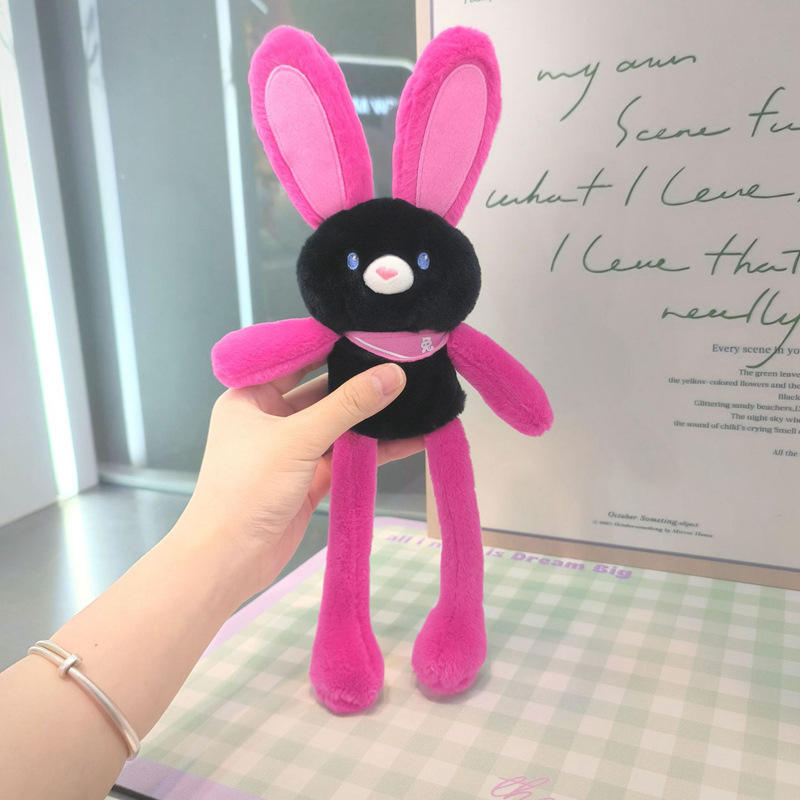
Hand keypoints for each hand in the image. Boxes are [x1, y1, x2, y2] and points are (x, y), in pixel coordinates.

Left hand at [179, 362, 419, 600]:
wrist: (229, 560)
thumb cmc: (246, 490)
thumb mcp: (298, 439)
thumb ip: (347, 406)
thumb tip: (391, 375)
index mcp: (251, 397)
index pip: (295, 359)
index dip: (332, 345)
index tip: (371, 332)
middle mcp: (270, 418)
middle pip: (322, 391)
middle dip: (359, 381)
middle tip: (402, 363)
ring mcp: (292, 449)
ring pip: (338, 425)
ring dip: (371, 417)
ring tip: (414, 398)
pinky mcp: (310, 478)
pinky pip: (346, 455)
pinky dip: (374, 449)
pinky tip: (409, 439)